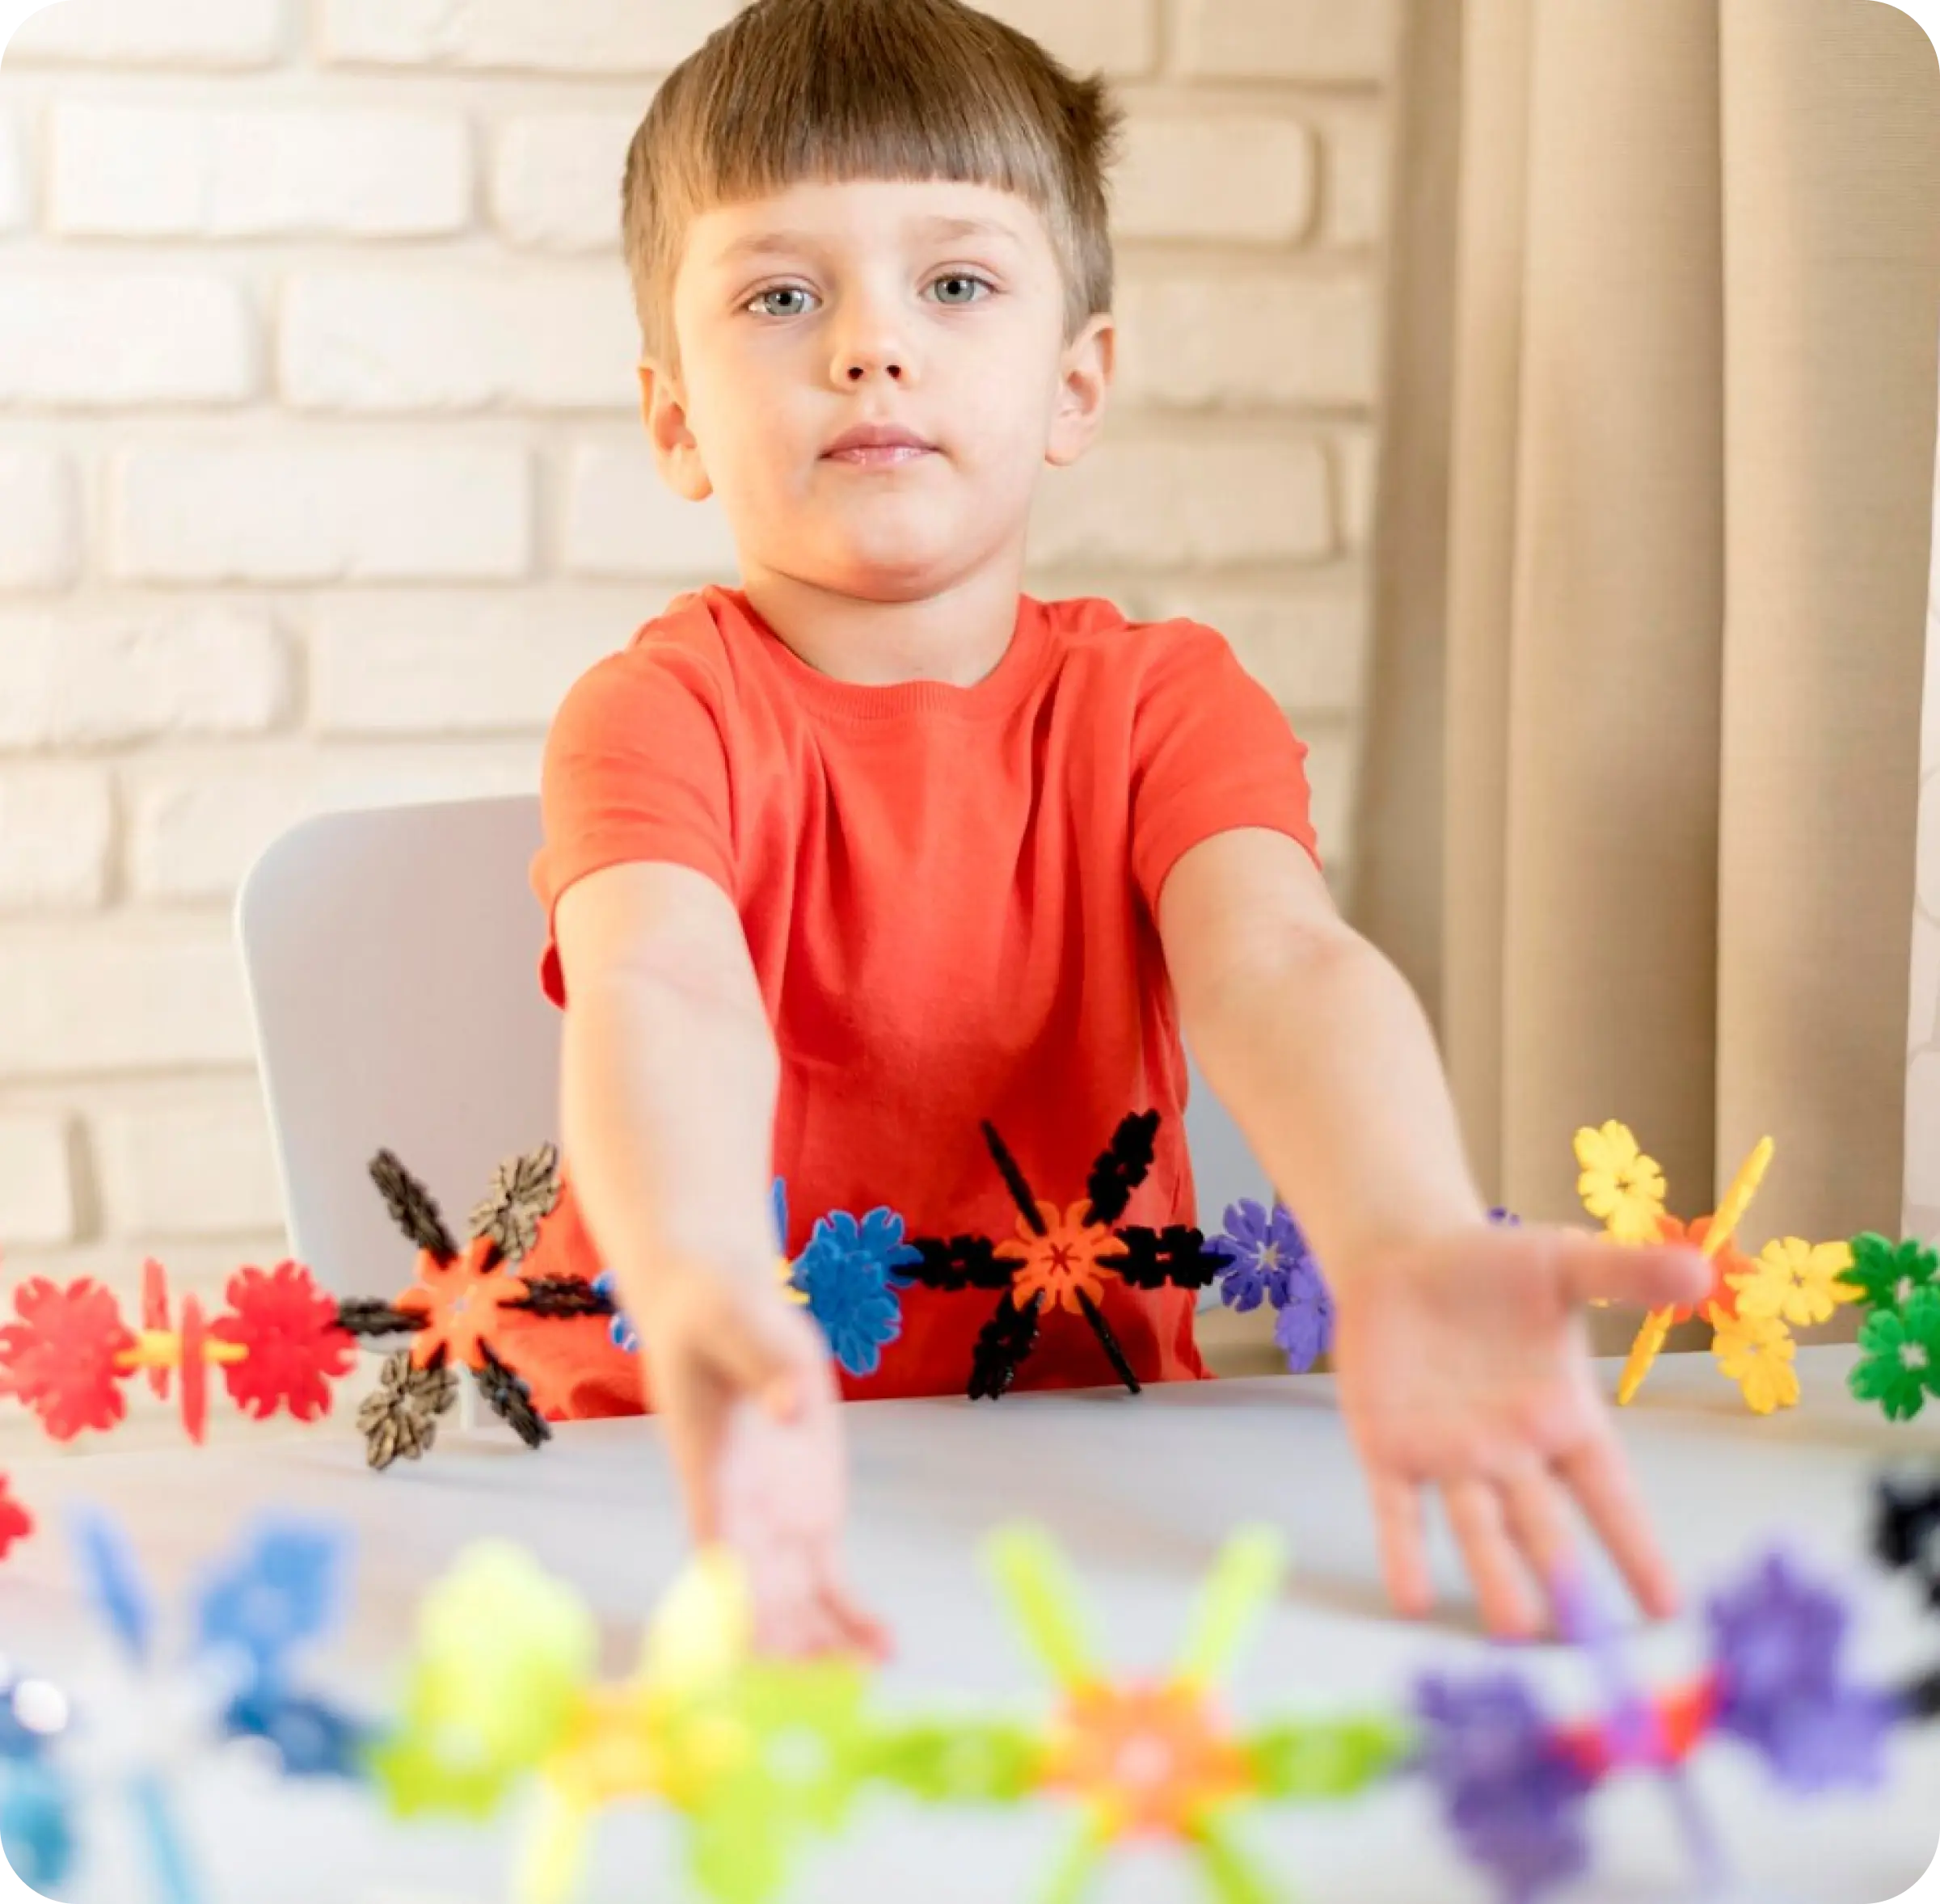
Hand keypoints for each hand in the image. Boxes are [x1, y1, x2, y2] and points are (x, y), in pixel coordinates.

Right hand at [635, 1261, 888, 1663]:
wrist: (722, 1312)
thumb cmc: (718, 1315)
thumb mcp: (739, 1325)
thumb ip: (764, 1366)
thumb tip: (791, 1403)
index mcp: (711, 1475)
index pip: (717, 1554)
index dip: (733, 1604)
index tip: (756, 1649)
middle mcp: (738, 1515)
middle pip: (756, 1602)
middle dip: (784, 1651)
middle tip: (826, 1690)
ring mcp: (775, 1524)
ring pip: (795, 1607)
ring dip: (822, 1650)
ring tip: (868, 1680)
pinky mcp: (810, 1520)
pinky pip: (830, 1585)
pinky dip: (853, 1620)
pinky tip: (886, 1650)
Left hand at [1329, 1222, 1710, 1637]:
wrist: (1405, 1255)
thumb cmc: (1494, 1267)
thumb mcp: (1566, 1264)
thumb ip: (1628, 1274)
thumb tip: (1701, 1272)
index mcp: (1563, 1419)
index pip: (1610, 1495)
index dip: (1636, 1547)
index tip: (1670, 1611)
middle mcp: (1512, 1454)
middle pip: (1544, 1524)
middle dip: (1563, 1572)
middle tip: (1587, 1635)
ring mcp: (1450, 1458)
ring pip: (1478, 1529)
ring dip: (1495, 1576)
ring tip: (1516, 1632)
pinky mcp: (1388, 1449)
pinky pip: (1398, 1508)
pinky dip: (1403, 1550)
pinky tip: (1410, 1598)